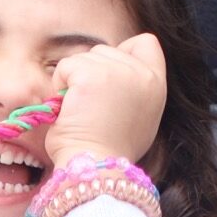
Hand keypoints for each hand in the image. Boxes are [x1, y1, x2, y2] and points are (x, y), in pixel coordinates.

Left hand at [45, 33, 165, 171]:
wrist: (95, 172)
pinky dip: (60, 85)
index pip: (145, 44)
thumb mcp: (138, 123)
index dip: (123, 54)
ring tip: (80, 113)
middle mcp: (143, 74)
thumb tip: (115, 82)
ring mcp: (119, 72)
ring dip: (74, 81)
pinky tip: (68, 109)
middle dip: (91, 74)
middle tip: (91, 110)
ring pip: (85, 57)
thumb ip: (133, 94)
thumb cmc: (107, 156)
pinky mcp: (92, 75)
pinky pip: (67, 66)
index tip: (108, 81)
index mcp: (157, 86)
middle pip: (107, 50)